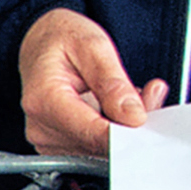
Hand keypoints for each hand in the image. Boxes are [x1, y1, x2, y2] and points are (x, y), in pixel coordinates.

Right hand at [17, 8, 169, 157]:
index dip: (127, 131)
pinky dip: (114, 131)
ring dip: (125, 127)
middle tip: (148, 94)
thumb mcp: (92, 46)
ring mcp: (48, 140)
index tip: (149, 115)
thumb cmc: (61, 40)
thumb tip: (133, 116)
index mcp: (44, 100)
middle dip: (131, 123)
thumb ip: (112, 82)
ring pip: (102, 149)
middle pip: (100, 144)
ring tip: (130, 94)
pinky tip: (117, 108)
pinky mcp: (59, 146)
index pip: (93, 134)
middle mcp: (41, 126)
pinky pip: (96, 149)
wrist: (42, 42)